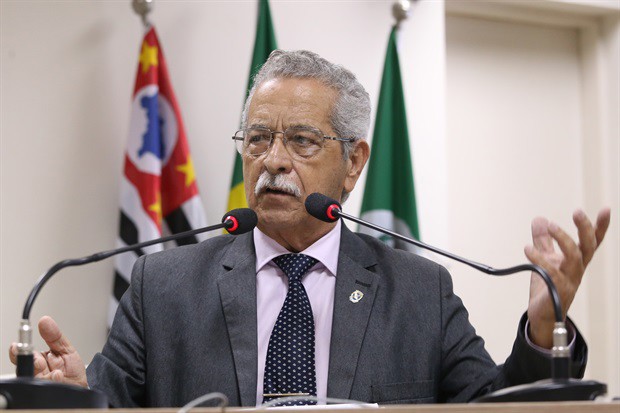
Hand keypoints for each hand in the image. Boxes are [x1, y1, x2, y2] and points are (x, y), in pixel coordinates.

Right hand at [9, 316, 86, 387]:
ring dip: (45, 374)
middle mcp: (36, 373)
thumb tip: (45, 320)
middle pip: (26, 368)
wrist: (80, 387)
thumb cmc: (71, 370)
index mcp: (38, 361)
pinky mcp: (47, 392)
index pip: (22, 356)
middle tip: (40, 361)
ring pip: (35, 379)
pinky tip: (58, 376)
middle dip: (33, 363)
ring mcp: (41, 384)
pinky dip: (54, 380)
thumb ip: (54, 336)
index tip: (15, 347)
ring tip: (56, 371)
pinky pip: (47, 387)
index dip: (16, 352)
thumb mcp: (65, 348)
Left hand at [525, 208, 609, 347]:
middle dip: (585, 228)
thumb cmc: (548, 286)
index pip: (592, 241)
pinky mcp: (558, 290)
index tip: (606, 208)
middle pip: (588, 246)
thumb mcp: (545, 258)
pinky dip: (539, 259)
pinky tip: (527, 249)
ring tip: (549, 225)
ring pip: (574, 257)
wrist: (542, 314)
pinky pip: (551, 272)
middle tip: (577, 212)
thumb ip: (543, 240)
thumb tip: (540, 219)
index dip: (600, 226)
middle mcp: (577, 269)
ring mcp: (570, 280)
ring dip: (563, 239)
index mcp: (577, 260)